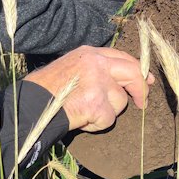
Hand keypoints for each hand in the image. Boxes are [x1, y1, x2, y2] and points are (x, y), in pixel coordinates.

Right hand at [26, 46, 153, 132]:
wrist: (32, 105)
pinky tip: (81, 119)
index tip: (147, 80)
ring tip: (84, 111)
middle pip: (132, 72)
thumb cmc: (48, 89)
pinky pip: (108, 119)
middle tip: (142, 103)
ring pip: (120, 101)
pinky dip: (96, 124)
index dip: (137, 70)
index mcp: (90, 53)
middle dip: (140, 89)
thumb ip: (96, 69)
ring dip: (106, 112)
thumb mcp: (72, 67)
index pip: (123, 57)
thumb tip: (123, 80)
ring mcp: (98, 82)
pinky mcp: (97, 103)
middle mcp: (96, 63)